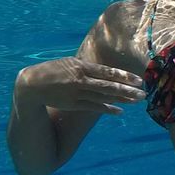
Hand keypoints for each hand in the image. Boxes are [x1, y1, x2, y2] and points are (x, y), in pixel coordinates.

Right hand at [14, 57, 145, 114]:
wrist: (31, 85)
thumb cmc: (52, 71)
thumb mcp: (69, 63)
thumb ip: (86, 67)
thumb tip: (104, 70)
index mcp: (80, 67)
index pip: (107, 72)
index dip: (124, 76)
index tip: (139, 79)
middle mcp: (81, 80)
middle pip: (109, 85)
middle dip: (128, 89)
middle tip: (143, 93)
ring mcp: (77, 93)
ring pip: (104, 97)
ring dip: (122, 99)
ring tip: (137, 101)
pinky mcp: (73, 104)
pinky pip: (94, 107)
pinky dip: (108, 109)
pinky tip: (120, 111)